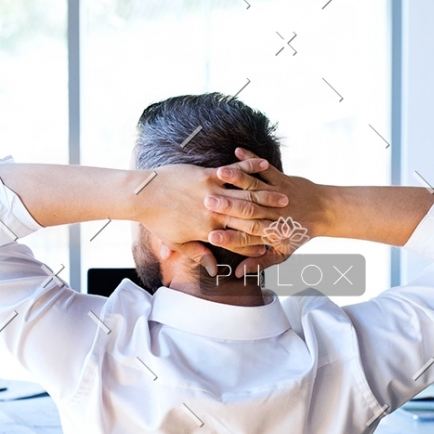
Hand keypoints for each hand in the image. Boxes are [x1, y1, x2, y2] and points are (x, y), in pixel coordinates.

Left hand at [134, 157, 290, 274]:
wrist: (144, 194)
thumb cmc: (158, 219)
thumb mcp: (177, 241)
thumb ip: (198, 254)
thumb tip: (213, 268)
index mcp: (208, 230)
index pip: (239, 241)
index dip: (257, 244)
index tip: (273, 247)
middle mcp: (215, 212)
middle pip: (249, 218)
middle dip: (271, 220)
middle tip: (289, 222)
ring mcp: (212, 191)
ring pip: (246, 194)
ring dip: (267, 195)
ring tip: (285, 197)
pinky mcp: (208, 174)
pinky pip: (234, 171)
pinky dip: (250, 166)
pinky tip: (264, 164)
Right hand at [203, 148, 332, 276]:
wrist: (326, 211)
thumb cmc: (300, 233)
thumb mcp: (282, 253)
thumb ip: (259, 263)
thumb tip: (239, 274)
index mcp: (272, 233)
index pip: (247, 238)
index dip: (230, 238)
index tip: (212, 237)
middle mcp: (273, 213)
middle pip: (248, 211)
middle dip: (227, 206)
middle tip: (206, 203)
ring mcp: (277, 194)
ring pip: (255, 187)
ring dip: (237, 179)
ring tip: (219, 174)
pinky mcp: (282, 179)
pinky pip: (265, 169)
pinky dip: (252, 160)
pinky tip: (237, 151)